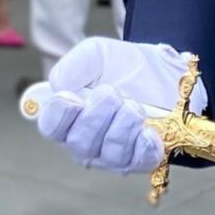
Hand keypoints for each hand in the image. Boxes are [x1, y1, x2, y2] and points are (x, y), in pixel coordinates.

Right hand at [36, 37, 206, 174]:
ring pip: (110, 153)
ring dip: (125, 121)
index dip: (60, 113)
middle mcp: (85, 142)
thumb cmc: (124, 66)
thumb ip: (73, 65)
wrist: (164, 72)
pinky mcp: (140, 159)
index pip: (50, 126)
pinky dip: (143, 143)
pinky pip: (138, 160)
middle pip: (80, 143)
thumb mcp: (96, 53)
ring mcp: (112, 156)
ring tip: (134, 104)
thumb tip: (60, 87)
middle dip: (99, 113)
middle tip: (112, 92)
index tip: (75, 96)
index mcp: (67, 117)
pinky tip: (148, 129)